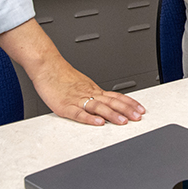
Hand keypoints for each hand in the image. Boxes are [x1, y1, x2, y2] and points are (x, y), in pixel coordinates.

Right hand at [0, 20, 146, 125]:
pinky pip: (79, 113)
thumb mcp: (82, 84)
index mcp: (93, 89)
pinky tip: (98, 123)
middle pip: (111, 102)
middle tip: (138, 117)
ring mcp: (77, 100)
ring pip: (98, 107)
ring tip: (123, 121)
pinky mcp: (64, 106)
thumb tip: (105, 103)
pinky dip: (89, 118)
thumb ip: (93, 94)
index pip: (116, 96)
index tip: (140, 109)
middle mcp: (89, 93)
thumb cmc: (62, 76)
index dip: (129, 103)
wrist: (47, 66)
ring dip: (112, 115)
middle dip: (126, 110)